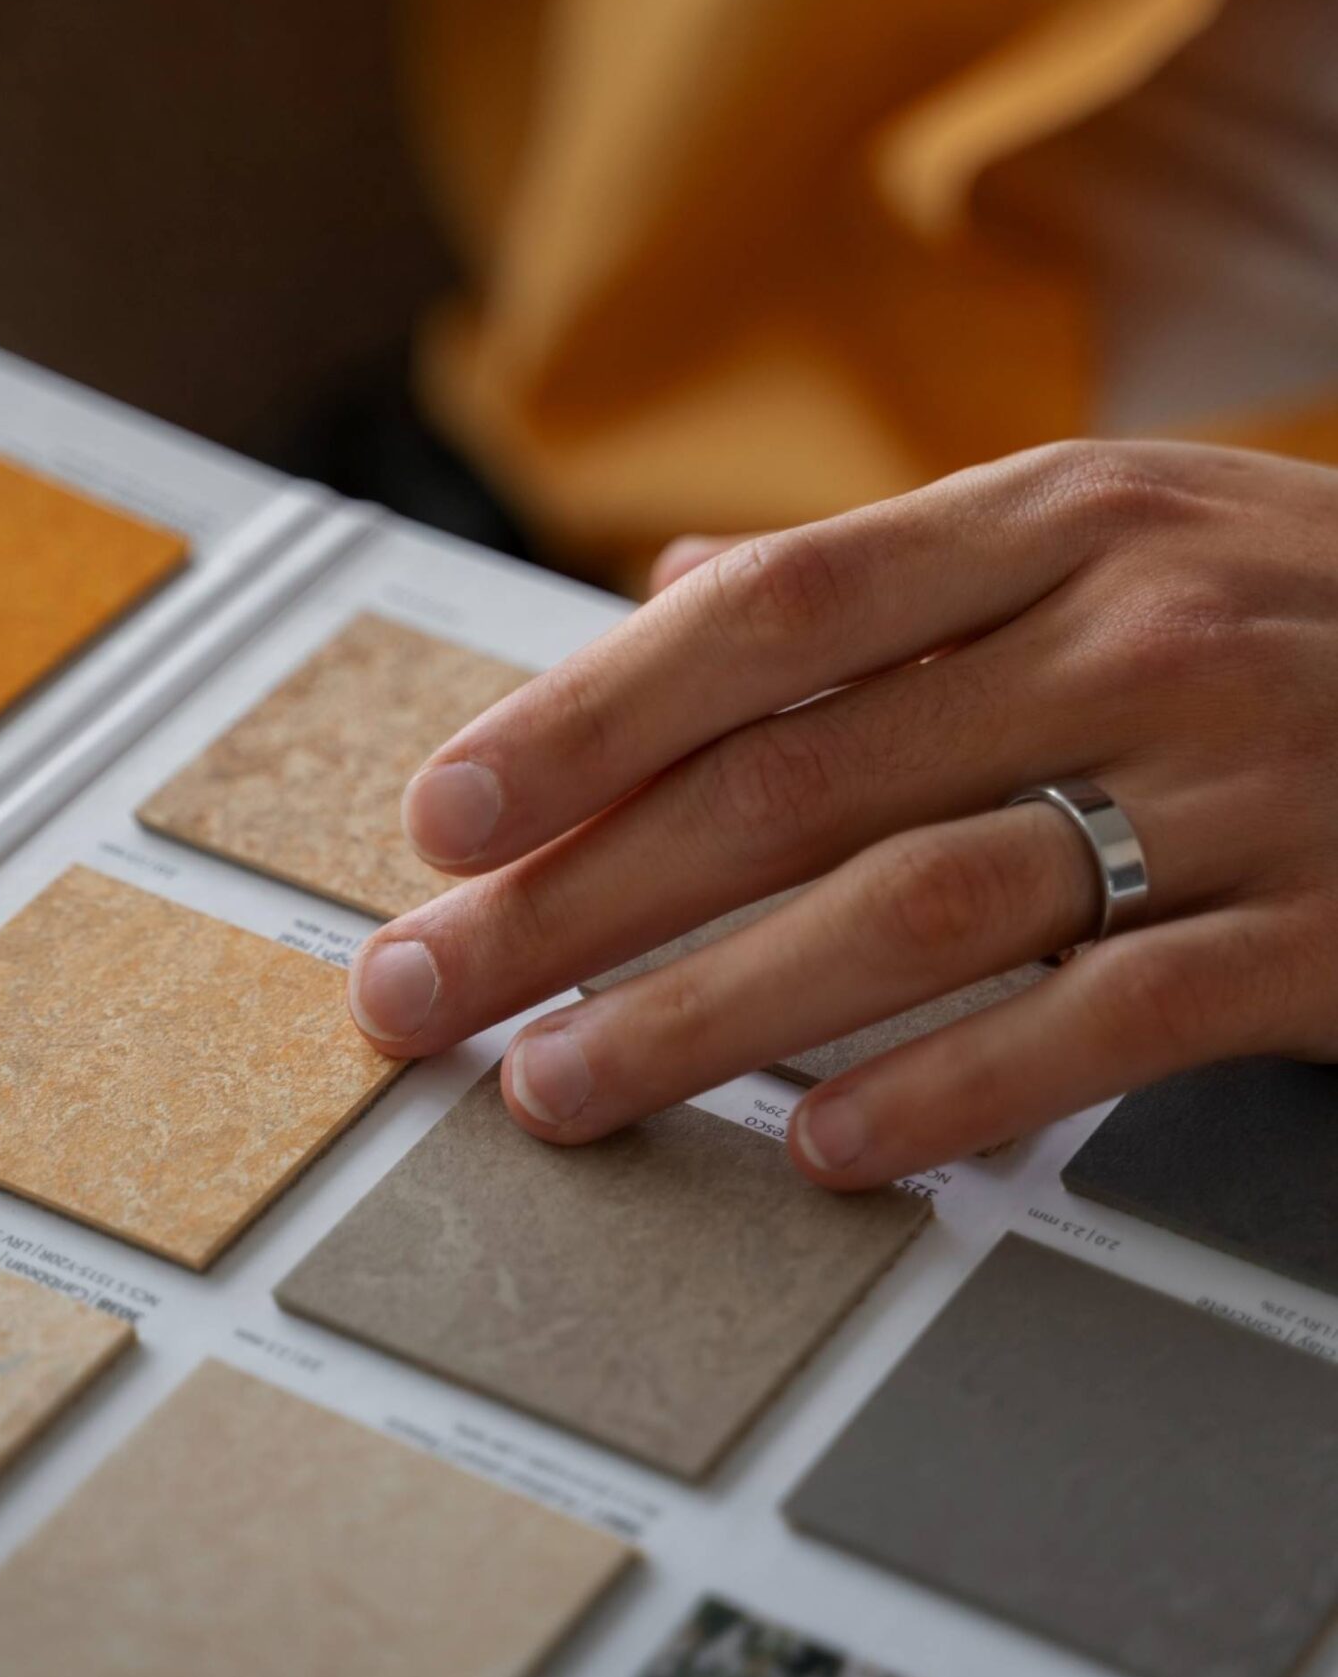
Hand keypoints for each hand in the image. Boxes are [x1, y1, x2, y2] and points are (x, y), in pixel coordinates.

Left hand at [346, 440, 1337, 1184]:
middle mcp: (1133, 637)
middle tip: (428, 991)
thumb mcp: (1124, 534)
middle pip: (796, 780)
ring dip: (710, 1016)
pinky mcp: (1320, 937)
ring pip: (915, 910)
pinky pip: (1100, 1024)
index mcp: (1061, 523)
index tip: (446, 816)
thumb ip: (899, 581)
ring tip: (563, 1089)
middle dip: (581, 900)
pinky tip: (819, 1154)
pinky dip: (946, 1091)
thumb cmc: (1314, 614)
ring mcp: (1236, 788)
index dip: (590, 714)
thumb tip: (675, 592)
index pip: (774, 613)